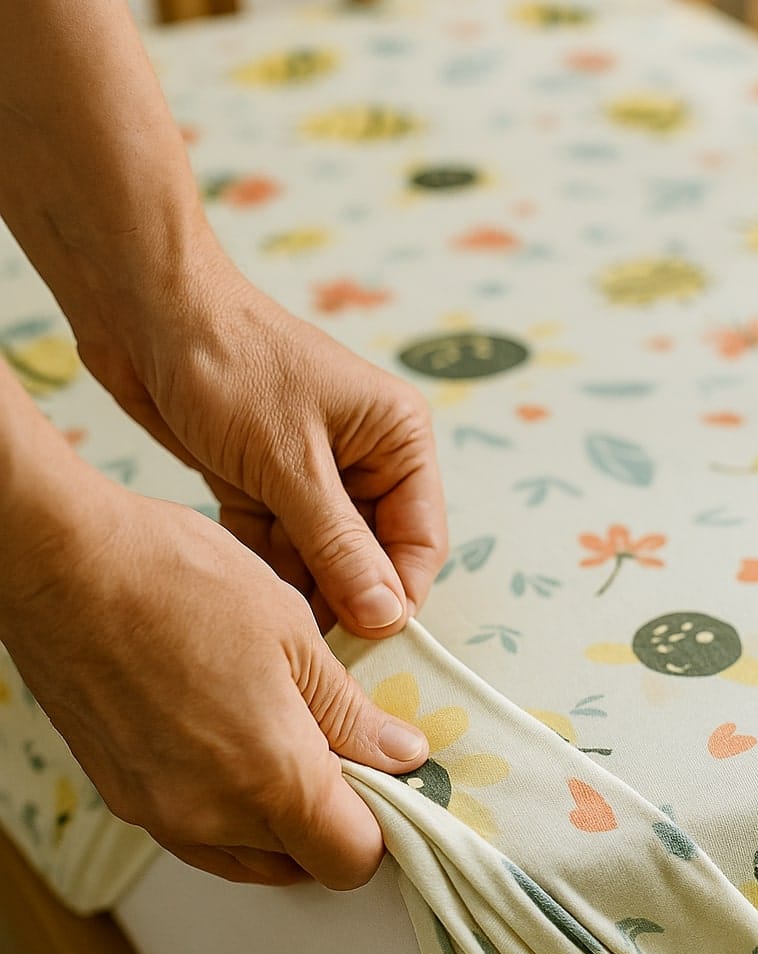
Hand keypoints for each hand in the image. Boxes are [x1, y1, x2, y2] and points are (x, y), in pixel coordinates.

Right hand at [0, 473, 429, 886]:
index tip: (389, 780)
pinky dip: (227, 808)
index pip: (351, 861)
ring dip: (279, 822)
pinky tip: (232, 740)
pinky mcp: (121, 795)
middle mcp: (211, 816)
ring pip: (245, 856)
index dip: (382, 826)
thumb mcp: (293, 634)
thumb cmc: (177, 582)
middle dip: (333, 824)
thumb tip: (401, 755)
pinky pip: (195, 831)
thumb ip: (349, 713)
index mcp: (270, 780)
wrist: (61, 563)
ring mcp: (158, 812)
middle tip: (345, 752)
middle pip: (300, 866)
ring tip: (288, 741)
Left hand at [73, 236, 447, 636]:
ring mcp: (313, 473)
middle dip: (341, 594)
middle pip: (371, 556)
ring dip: (295, 582)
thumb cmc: (229, 364)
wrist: (142, 313)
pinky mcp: (264, 482)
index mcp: (396, 439)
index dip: (396, 595)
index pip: (420, 540)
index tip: (365, 641)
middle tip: (306, 635)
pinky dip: (258, 562)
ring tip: (263, 604)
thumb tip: (388, 616)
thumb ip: (338, 546)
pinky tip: (236, 571)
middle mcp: (365, 458)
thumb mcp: (289, 464)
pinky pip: (275, 545)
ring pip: (321, 558)